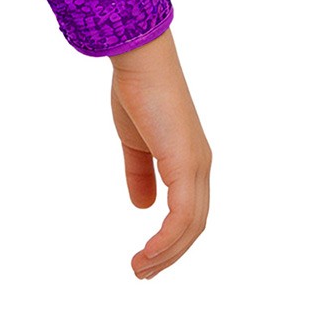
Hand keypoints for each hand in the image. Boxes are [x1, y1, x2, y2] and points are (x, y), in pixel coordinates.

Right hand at [108, 27, 210, 279]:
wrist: (140, 59)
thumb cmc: (137, 90)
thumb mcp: (133, 140)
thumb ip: (138, 172)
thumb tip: (142, 206)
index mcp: (188, 160)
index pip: (188, 211)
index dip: (170, 238)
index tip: (147, 256)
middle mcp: (199, 167)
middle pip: (193, 226)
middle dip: (169, 254)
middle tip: (142, 272)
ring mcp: (195, 166)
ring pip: (190, 226)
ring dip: (166, 253)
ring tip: (140, 269)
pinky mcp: (185, 164)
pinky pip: (181, 215)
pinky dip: (166, 240)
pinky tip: (149, 251)